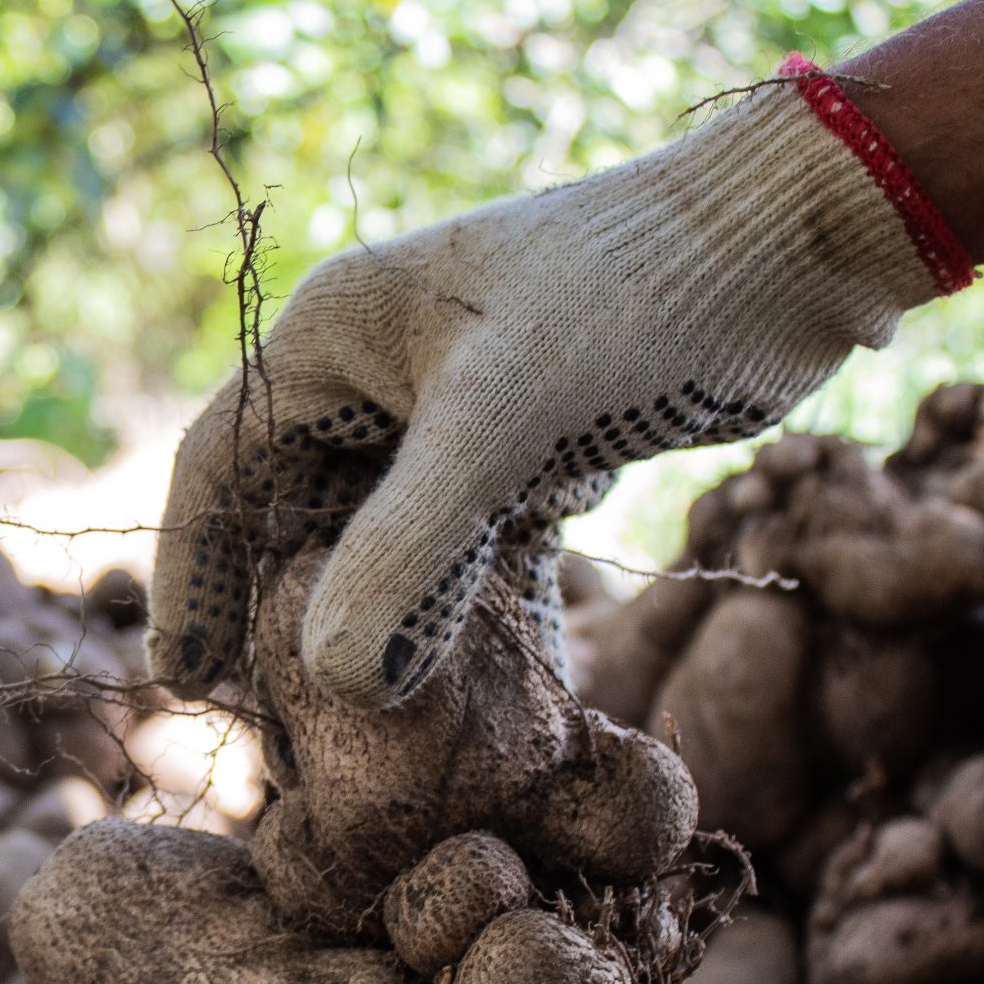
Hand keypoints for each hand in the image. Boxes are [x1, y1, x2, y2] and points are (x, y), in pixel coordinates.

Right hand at [145, 61, 970, 708]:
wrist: (798, 243)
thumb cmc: (633, 299)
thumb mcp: (503, 425)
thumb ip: (408, 551)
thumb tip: (325, 681)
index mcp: (334, 333)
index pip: (220, 464)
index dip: (192, 573)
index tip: (185, 678)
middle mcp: (379, 370)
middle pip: (299, 517)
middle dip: (290, 622)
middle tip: (283, 734)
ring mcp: (457, 413)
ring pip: (390, 546)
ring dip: (386, 635)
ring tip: (371, 741)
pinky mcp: (533, 451)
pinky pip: (475, 555)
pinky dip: (475, 623)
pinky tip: (489, 708)